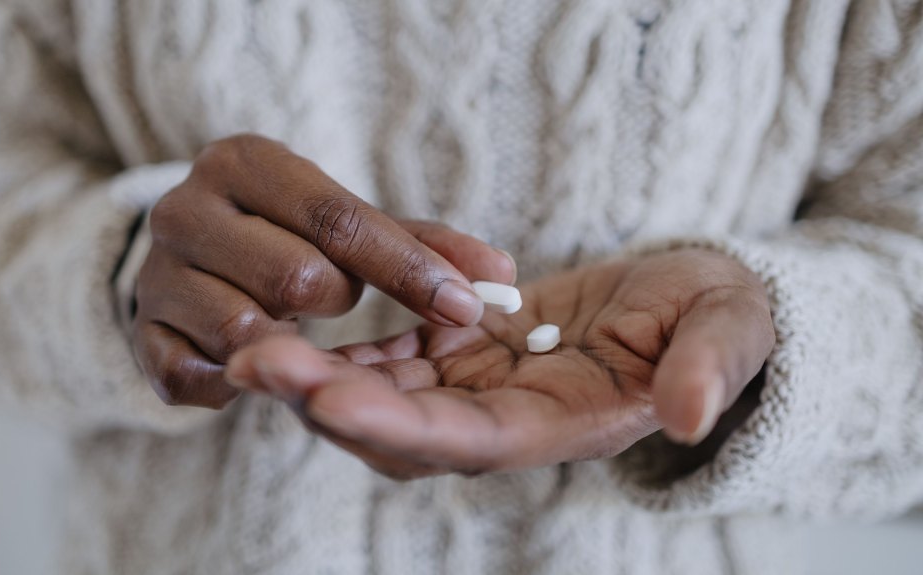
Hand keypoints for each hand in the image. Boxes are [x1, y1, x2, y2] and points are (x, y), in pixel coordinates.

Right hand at [133, 135, 514, 407]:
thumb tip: (502, 276)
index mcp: (244, 162)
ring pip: (249, 333)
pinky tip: (254, 359)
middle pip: (298, 279)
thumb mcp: (347, 224)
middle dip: (338, 300)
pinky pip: (199, 379)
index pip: (339, 219)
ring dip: (290, 342)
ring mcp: (155, 274)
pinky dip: (239, 382)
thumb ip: (422, 245)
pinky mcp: (140, 335)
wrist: (191, 257)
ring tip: (287, 320)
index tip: (469, 307)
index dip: (409, 269)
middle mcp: (186, 208)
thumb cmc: (285, 234)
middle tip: (332, 295)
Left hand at [226, 249, 774, 478]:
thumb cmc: (714, 317)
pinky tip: (290, 325)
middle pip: (401, 429)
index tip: (327, 399)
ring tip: (244, 343)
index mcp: (563, 427)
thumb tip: (688, 417)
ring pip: (381, 398)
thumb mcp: (726, 330)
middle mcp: (506, 424)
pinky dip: (342, 349)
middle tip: (250, 362)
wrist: (686, 303)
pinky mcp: (463, 357)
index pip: (469, 443)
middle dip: (324, 402)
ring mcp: (478, 392)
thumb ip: (708, 370)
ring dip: (313, 376)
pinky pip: (391, 361)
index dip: (398, 425)